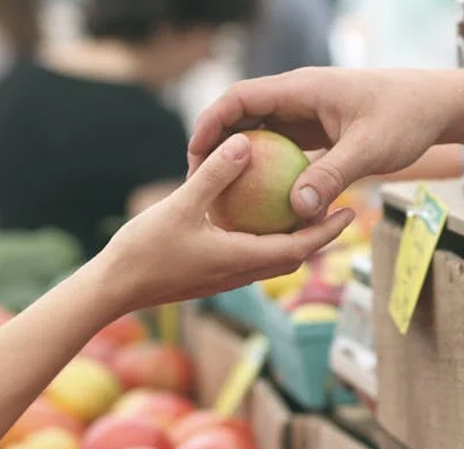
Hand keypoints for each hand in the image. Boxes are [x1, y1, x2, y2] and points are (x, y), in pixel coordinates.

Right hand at [96, 133, 353, 312]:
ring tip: (305, 209)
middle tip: (340, 207)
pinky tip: (256, 215)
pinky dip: (264, 238)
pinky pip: (249, 255)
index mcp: (241, 259)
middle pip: (293, 255)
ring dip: (293, 238)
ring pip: (272, 258)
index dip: (327, 231)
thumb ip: (215, 175)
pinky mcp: (210, 275)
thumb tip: (245, 143)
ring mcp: (225, 277)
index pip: (299, 248)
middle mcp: (240, 273)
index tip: (351, 211)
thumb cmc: (144, 250)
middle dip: (319, 235)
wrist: (113, 289)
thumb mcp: (180, 205)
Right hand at [188, 67, 460, 220]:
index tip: (195, 156)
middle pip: (243, 116)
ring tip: (222, 196)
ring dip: (242, 160)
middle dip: (217, 145)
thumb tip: (296, 210)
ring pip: (262, 133)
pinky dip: (269, 170)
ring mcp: (308, 114)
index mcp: (302, 89)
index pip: (240, 98)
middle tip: (199, 183)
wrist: (437, 106)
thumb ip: (332, 176)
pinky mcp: (319, 131)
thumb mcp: (369, 149)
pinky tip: (262, 203)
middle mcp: (299, 97)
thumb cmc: (407, 118)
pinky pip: (283, 149)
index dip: (211, 123)